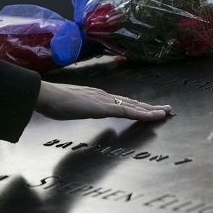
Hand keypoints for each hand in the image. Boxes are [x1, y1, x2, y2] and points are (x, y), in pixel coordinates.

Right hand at [34, 81, 171, 121]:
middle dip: (150, 106)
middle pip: (132, 102)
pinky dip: (141, 114)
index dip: (136, 105)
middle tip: (166, 109)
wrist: (46, 96)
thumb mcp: (69, 108)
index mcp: (97, 96)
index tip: (147, 109)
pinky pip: (127, 111)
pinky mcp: (104, 108)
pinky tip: (152, 116)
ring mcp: (105, 101)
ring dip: (151, 110)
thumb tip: (83, 112)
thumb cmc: (52, 102)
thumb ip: (79, 109)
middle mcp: (104, 96)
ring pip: (134, 106)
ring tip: (165, 112)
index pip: (121, 102)